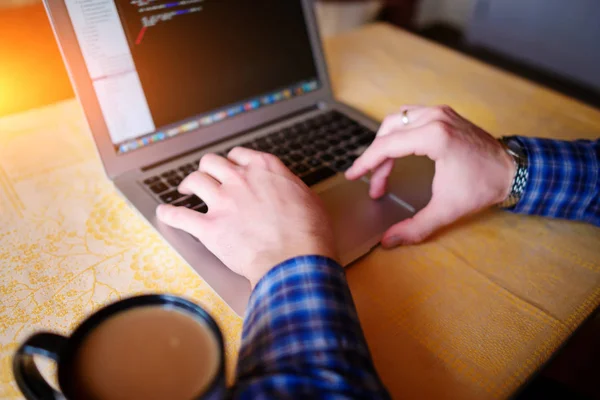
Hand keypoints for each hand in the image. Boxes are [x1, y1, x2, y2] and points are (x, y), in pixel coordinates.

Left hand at [156, 148, 336, 287]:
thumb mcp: (307, 197)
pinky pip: (180, 216)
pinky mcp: (210, 228)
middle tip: (206, 178)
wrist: (296, 260)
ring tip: (185, 190)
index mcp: (264, 169)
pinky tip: (164, 213)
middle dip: (207, 169)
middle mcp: (240, 180)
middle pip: (211, 162)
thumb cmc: (309, 233)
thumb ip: (288, 186)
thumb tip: (285, 187)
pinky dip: (169, 214)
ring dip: (187, 184)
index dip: (231, 162)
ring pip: (194, 180)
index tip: (230, 168)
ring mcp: (223, 202)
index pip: (238, 155)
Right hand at [346, 105, 514, 246]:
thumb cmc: (483, 186)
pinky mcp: (445, 114)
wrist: (513, 170)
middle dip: (377, 159)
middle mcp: (435, 118)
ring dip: (386, 143)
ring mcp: (441, 112)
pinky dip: (399, 132)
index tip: (353, 175)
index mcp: (434, 137)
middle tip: (375, 185)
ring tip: (383, 169)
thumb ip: (415, 227)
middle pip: (389, 132)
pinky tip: (398, 148)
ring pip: (398, 120)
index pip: (387, 146)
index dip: (366, 163)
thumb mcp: (447, 210)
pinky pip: (411, 116)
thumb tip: (389, 241)